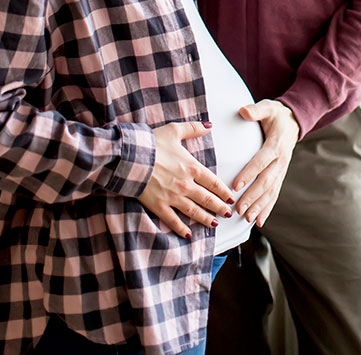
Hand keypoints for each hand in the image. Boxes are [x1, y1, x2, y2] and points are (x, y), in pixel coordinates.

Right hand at [138, 121, 234, 237]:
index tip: (230, 198)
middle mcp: (186, 184)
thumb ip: (193, 128)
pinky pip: (173, 220)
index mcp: (192, 167)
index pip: (213, 182)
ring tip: (215, 224)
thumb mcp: (174, 130)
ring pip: (194, 211)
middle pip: (207, 199)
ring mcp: (173, 196)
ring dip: (206, 219)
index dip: (223, 191)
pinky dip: (181, 228)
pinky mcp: (159, 205)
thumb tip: (209, 125)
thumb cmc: (152, 143)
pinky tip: (188, 235)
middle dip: (219, 207)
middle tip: (228, 214)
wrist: (129, 157)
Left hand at [233, 99, 299, 226]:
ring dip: (259, 206)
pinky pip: (274, 195)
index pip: (261, 161)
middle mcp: (281, 161)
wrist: (294, 121)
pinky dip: (267, 209)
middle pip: (266, 181)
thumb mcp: (268, 107)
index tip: (235, 185)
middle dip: (252, 196)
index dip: (249, 173)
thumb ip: (256, 110)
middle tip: (238, 209)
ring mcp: (282, 170)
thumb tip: (244, 111)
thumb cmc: (276, 114)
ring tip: (247, 218)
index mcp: (276, 145)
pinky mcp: (280, 176)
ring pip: (271, 192)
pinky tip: (259, 222)